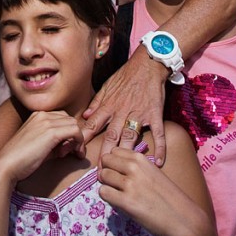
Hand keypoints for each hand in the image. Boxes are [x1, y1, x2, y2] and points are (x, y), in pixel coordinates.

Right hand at [0, 110, 84, 186]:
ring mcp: (46, 121)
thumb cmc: (21, 160)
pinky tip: (75, 154)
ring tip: (71, 154)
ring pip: (74, 124)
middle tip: (71, 152)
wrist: (6, 166)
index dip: (67, 132)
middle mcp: (42, 114)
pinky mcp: (51, 132)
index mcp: (37, 115)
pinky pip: (75, 131)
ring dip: (78, 139)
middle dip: (74, 135)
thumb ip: (56, 143)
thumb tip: (72, 145)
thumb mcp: (41, 147)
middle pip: (69, 119)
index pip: (62, 117)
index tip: (66, 149)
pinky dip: (79, 142)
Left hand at [82, 47, 167, 163]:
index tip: (76, 151)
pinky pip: (158, 133)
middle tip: (100, 171)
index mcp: (109, 106)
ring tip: (122, 170)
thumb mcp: (107, 86)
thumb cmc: (126, 75)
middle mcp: (122, 112)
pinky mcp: (155, 114)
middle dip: (105, 154)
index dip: (83, 138)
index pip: (93, 124)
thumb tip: (85, 116)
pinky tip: (158, 162)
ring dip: (125, 153)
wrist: (148, 64)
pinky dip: (159, 148)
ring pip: (130, 136)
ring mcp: (139, 114)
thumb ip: (96, 103)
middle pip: (111, 135)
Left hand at [98, 146, 208, 235]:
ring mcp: (129, 184)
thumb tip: (113, 168)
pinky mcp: (126, 202)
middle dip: (106, 171)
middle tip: (115, 184)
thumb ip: (135, 168)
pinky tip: (119, 203)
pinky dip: (108, 198)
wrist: (184, 220)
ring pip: (102, 176)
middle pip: (105, 161)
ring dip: (107, 185)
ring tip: (118, 194)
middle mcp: (134, 167)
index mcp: (141, 158)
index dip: (112, 162)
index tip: (118, 172)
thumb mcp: (153, 174)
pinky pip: (103, 193)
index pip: (114, 151)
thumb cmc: (169, 198)